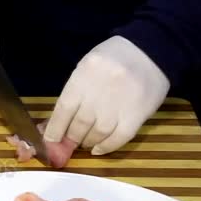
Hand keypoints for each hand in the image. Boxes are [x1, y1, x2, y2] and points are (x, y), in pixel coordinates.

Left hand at [43, 35, 170, 154]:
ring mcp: (120, 103)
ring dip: (88, 142)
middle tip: (69, 142)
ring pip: (98, 133)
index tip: (50, 140)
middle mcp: (100, 91)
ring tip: (85, 143)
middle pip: (80, 123)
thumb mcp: (87, 67)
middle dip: (71, 137)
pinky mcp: (138, 114)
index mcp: (84, 75)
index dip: (55, 128)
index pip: (64, 108)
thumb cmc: (112, 59)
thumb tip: (58, 123)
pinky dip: (107, 147)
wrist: (151, 50)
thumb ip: (74, 93)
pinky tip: (99, 149)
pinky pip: (120, 137)